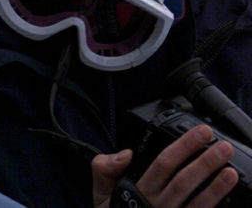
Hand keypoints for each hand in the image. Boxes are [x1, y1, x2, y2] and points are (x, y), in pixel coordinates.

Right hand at [92, 125, 238, 206]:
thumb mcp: (101, 193)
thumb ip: (105, 169)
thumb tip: (125, 153)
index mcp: (138, 191)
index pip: (164, 163)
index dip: (184, 146)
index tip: (202, 133)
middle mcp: (157, 206)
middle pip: (184, 181)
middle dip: (205, 162)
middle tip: (223, 147)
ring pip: (197, 204)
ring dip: (216, 188)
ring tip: (231, 172)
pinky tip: (228, 200)